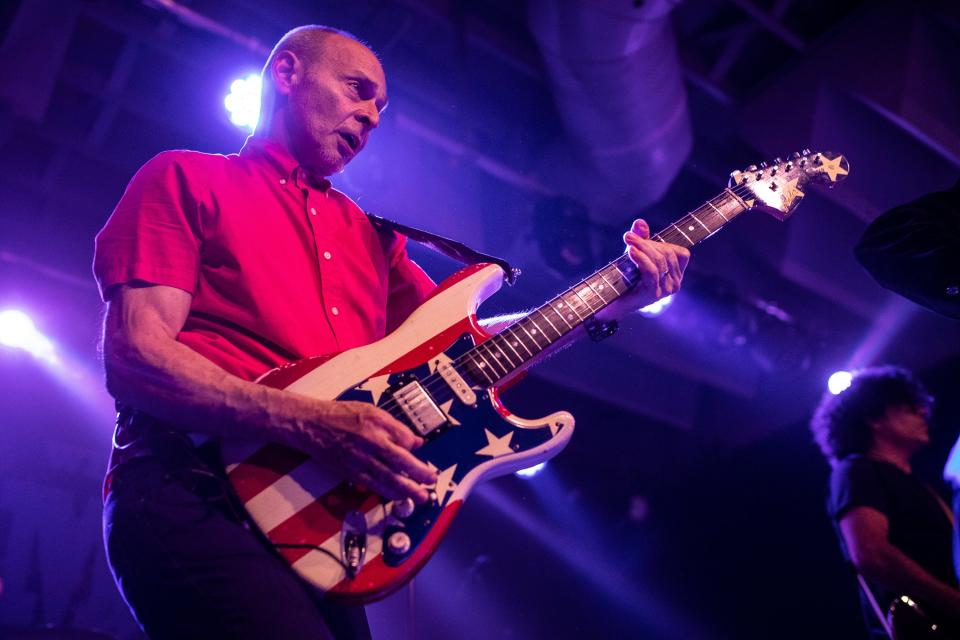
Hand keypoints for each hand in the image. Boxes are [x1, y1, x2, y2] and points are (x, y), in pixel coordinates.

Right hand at [285, 398, 438, 503]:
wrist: (312, 424)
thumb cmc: (341, 415)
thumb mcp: (372, 411)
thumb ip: (395, 427)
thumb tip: (416, 441)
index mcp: (377, 425)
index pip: (405, 440)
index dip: (415, 448)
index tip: (421, 453)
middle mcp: (370, 443)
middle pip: (400, 462)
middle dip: (419, 474)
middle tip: (431, 482)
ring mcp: (360, 459)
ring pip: (388, 478)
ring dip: (407, 489)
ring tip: (421, 496)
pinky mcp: (351, 472)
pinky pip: (373, 485)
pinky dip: (387, 492)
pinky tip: (398, 496)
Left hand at [617, 218, 690, 310]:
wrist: (611, 303)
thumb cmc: (626, 279)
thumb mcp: (636, 255)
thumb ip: (641, 239)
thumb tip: (640, 222)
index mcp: (676, 274)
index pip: (680, 253)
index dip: (661, 243)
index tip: (640, 238)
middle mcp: (675, 283)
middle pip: (667, 254)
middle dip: (647, 243)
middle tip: (629, 236)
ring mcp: (666, 290)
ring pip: (659, 261)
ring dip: (642, 247)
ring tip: (628, 240)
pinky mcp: (653, 294)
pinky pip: (651, 272)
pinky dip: (641, 259)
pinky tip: (631, 251)